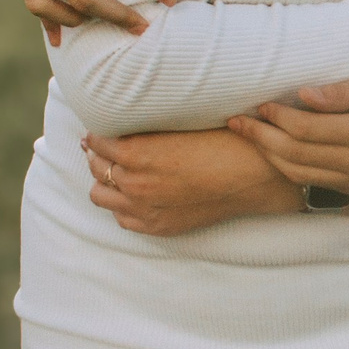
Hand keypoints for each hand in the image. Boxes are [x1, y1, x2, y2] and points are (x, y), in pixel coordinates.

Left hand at [82, 127, 298, 235]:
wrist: (252, 175)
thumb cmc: (222, 142)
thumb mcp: (178, 125)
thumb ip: (146, 127)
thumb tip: (123, 122)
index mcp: (137, 153)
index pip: (97, 141)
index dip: (98, 132)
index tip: (102, 127)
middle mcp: (134, 183)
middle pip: (95, 166)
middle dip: (98, 153)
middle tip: (108, 146)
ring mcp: (144, 208)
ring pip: (100, 194)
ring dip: (105, 179)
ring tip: (118, 170)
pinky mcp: (157, 226)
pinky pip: (121, 218)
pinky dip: (121, 204)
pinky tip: (133, 193)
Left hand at [230, 75, 348, 196]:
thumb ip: (342, 92)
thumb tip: (301, 96)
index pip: (305, 130)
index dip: (276, 117)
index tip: (259, 103)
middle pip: (296, 156)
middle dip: (261, 139)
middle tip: (236, 122)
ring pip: (302, 175)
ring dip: (271, 157)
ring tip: (250, 138)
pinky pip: (319, 184)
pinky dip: (293, 171)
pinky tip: (279, 156)